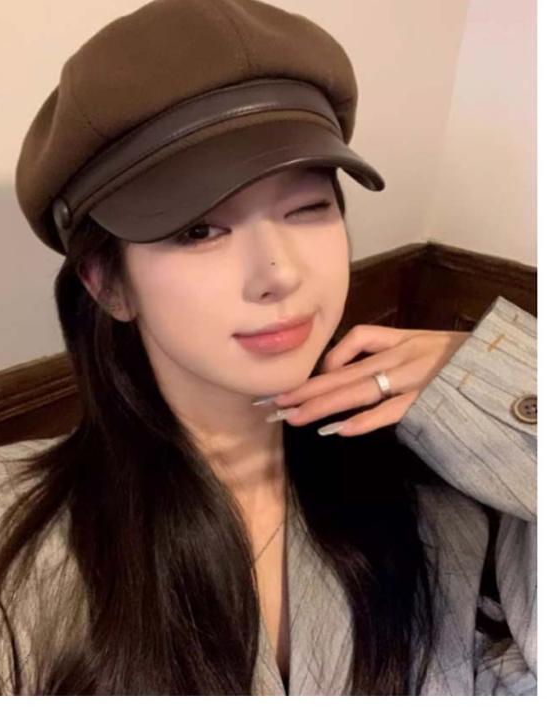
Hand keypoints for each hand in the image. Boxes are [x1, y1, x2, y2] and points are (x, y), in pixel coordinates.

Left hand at [265, 325, 469, 435]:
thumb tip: (340, 366)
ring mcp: (412, 377)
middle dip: (305, 390)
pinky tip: (341, 431)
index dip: (321, 365)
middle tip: (272, 404)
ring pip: (358, 390)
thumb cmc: (458, 354)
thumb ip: (381, 347)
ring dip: (323, 405)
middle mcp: (400, 355)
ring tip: (294, 418)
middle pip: (343, 372)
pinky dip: (366, 419)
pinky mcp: (427, 399)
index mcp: (399, 340)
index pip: (352, 344)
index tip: (295, 385)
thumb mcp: (420, 340)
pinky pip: (391, 410)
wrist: (498, 362)